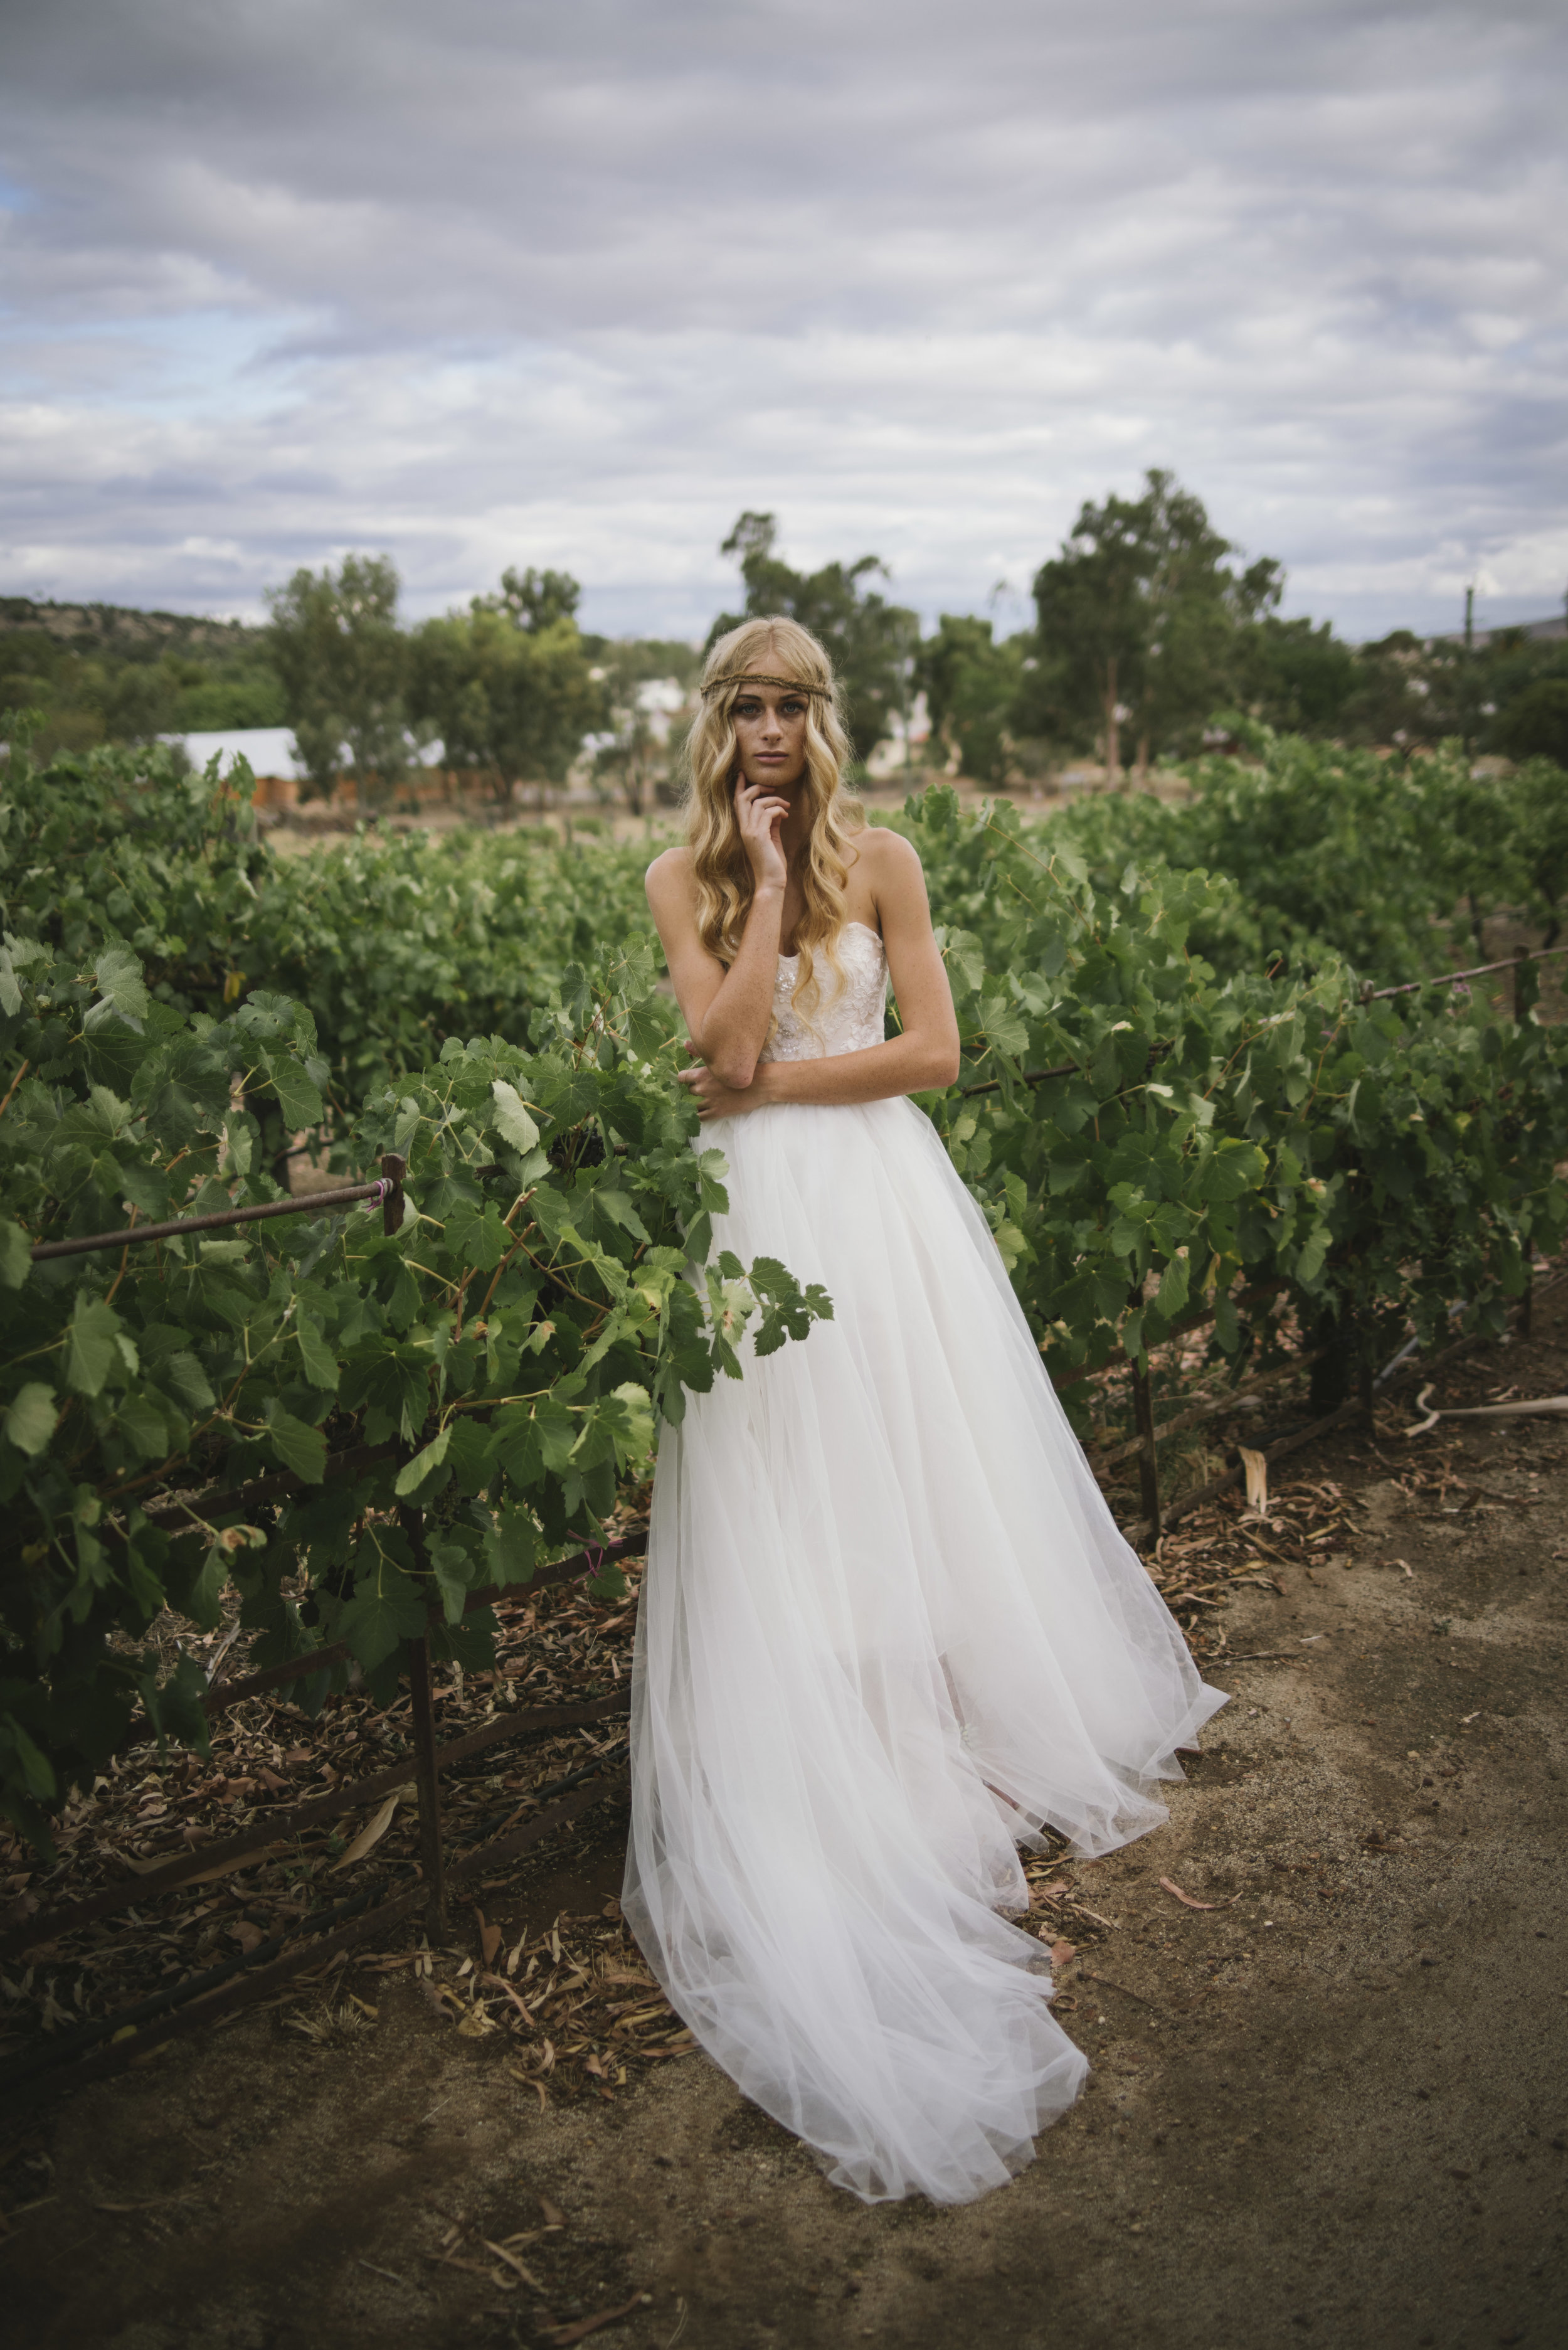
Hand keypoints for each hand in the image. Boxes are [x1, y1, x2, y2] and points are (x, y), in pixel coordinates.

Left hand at [676, 1057, 769, 1121]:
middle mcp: (702, 1088)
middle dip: (689, 1092)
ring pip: (691, 1106)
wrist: (761, 1084)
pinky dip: (697, 1117)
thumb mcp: (722, 1057)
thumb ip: (699, 1052)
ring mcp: (709, 1101)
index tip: (685, 1081)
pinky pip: (700, 1118)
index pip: (681, 1078)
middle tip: (694, 1092)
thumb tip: (684, 1044)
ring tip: (695, 1104)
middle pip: (686, 1092)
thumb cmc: (743, 1067)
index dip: (682, 1080)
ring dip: (692, 1105)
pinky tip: (698, 1115)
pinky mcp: (717, 1112)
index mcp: (702, 1074)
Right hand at [734, 777, 789, 893]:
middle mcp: (743, 829)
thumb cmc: (772, 863)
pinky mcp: (759, 836)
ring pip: (758, 803)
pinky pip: (768, 813)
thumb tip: (777, 810)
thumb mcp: (771, 839)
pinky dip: (779, 809)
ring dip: (775, 800)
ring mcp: (750, 832)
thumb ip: (771, 823)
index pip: (737, 803)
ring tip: (786, 806)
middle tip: (773, 788)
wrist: (771, 882)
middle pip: (743, 798)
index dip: (739, 786)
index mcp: (744, 829)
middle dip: (758, 787)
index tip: (743, 773)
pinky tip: (786, 815)